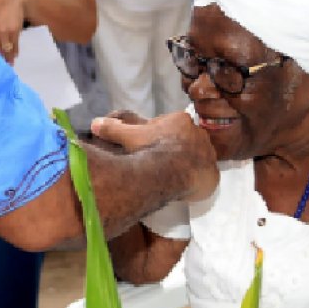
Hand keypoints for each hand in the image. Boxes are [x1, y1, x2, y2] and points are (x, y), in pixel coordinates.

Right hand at [91, 111, 218, 200]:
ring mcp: (208, 152)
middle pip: (186, 141)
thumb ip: (113, 128)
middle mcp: (198, 133)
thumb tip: (94, 122)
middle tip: (163, 165)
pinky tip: (187, 186)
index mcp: (180, 120)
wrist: (172, 169)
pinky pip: (206, 173)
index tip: (153, 149)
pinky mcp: (214, 171)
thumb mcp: (128, 136)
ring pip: (197, 156)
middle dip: (177, 150)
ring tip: (174, 177)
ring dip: (188, 164)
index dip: (161, 138)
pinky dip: (198, 179)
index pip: (172, 126)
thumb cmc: (151, 149)